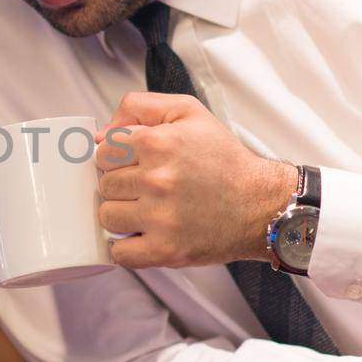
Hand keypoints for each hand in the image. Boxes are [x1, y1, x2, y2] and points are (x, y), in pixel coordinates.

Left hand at [96, 92, 293, 267]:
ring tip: (147, 210)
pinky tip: (144, 235)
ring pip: (107, 216)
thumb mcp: (188, 113)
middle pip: (104, 184)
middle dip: (121, 185)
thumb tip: (100, 134)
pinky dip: (126, 248)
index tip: (134, 164)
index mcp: (157, 142)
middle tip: (146, 187)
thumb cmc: (225, 161)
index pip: (103, 151)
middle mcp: (156, 179)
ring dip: (122, 216)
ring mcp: (159, 216)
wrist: (261, 204)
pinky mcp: (165, 249)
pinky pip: (120, 253)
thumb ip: (139, 108)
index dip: (116, 158)